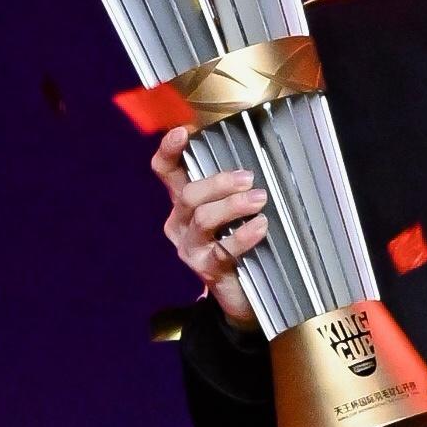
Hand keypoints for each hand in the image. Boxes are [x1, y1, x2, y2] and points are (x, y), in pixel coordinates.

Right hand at [154, 136, 270, 327]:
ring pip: (202, 219)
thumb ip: (234, 187)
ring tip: (259, 200)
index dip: (169, 150)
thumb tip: (258, 156)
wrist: (242, 294)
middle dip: (218, 183)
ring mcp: (190, 248)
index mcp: (183, 203)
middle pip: (188, 195)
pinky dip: (243, 236)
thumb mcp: (231, 211)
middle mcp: (180, 224)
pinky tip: (260, 227)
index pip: (166, 171)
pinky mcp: (206, 270)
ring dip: (233, 206)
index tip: (184, 132)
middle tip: (248, 179)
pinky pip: (222, 250)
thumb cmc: (238, 242)